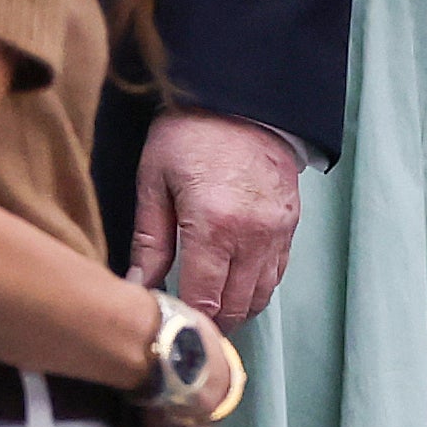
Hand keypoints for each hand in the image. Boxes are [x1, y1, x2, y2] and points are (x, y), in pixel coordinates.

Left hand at [129, 107, 301, 329]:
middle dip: (211, 323)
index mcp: (213, 226)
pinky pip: (277, 274)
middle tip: (186, 325)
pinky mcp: (291, 226)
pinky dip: (256, 288)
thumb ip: (148, 241)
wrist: (241, 99)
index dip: (189, 321)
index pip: (205, 300)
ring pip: (261, 296)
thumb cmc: (189, 133)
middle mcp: (253, 236)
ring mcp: (277, 232)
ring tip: (208, 311)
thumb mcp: (154, 181)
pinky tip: (234, 286)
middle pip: (237, 306)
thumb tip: (136, 285)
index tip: (170, 327)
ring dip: (236, 310)